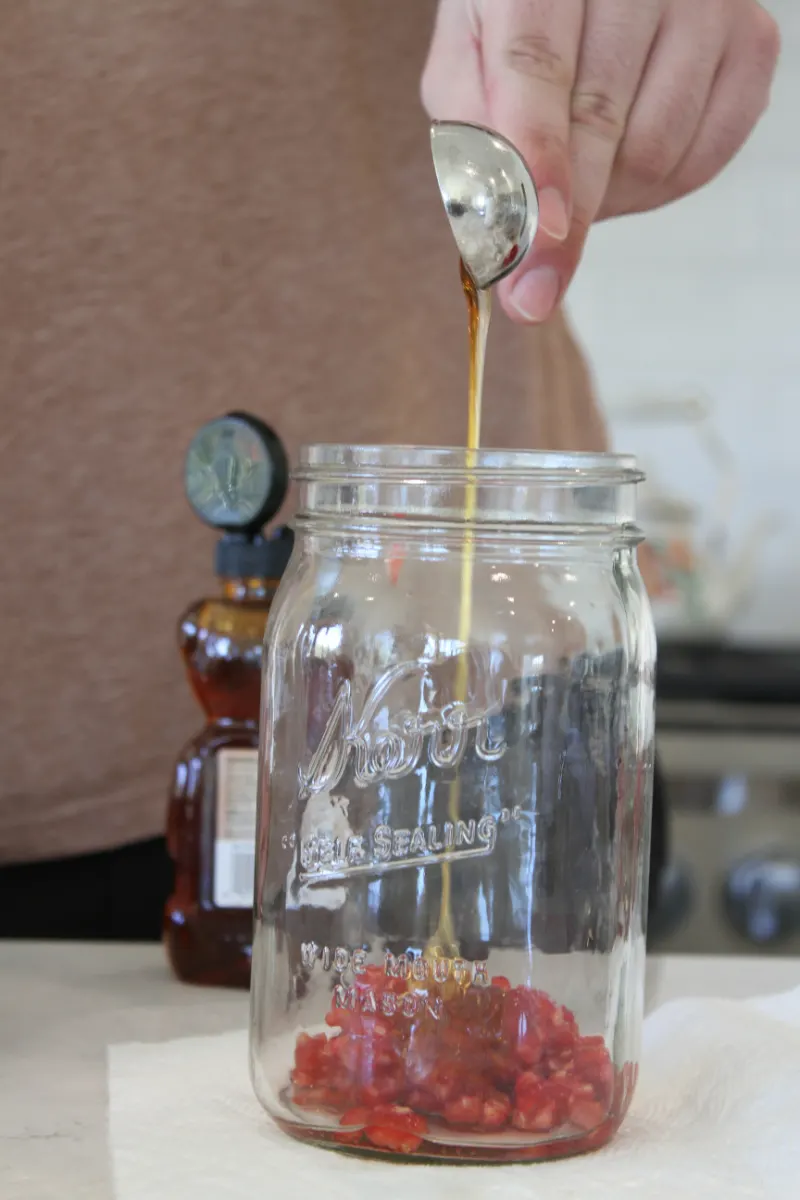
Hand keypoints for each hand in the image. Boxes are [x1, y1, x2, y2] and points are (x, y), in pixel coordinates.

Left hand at [422, 0, 779, 322]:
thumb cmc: (522, 22)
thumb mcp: (469, 56)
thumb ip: (470, 132)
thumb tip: (497, 235)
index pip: (537, 66)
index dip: (539, 159)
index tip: (539, 235)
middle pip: (601, 119)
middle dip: (567, 219)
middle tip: (535, 290)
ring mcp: (705, 2)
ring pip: (657, 148)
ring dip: (608, 201)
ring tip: (578, 185)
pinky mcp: (750, 41)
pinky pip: (706, 157)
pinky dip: (656, 191)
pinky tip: (622, 170)